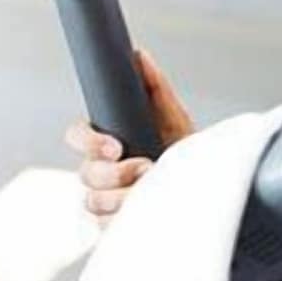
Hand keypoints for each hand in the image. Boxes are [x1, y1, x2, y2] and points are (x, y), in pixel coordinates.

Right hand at [64, 49, 193, 227]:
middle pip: (85, 172)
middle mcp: (101, 169)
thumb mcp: (173, 116)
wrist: (204, 184)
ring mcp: (105, 197)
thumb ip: (155, 87)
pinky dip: (127, 217)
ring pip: (92, 201)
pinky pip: (105, 225)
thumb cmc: (182, 148)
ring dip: (123, 197)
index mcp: (108, 140)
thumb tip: (139, 55)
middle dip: (115, 173)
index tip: (115, 147)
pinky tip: (146, 209)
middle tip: (146, 168)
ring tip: (153, 189)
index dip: (88, 141)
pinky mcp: (113, 222)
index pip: (77, 135)